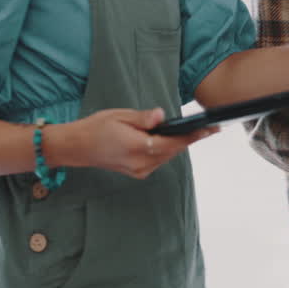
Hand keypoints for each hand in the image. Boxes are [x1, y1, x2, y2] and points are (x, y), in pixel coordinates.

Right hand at [58, 108, 216, 178]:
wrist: (77, 147)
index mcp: (137, 147)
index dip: (193, 136)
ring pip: (167, 156)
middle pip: (173, 150)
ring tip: (189, 131)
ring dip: (176, 144)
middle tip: (206, 127)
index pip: (173, 142)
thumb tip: (161, 115)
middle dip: (188, 138)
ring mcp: (139, 170)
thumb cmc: (96, 128)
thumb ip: (143, 118)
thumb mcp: (119, 116)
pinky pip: (158, 160)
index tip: (211, 130)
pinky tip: (166, 139)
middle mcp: (141, 163)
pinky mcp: (137, 172)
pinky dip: (165, 150)